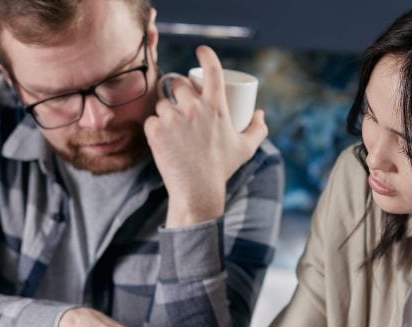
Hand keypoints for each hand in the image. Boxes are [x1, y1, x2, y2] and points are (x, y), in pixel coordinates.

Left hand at [145, 45, 267, 226]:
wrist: (197, 191)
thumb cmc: (222, 169)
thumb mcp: (245, 149)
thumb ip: (258, 129)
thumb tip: (259, 113)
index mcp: (216, 107)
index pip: (212, 70)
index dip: (206, 55)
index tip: (201, 51)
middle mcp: (194, 108)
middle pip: (179, 84)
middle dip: (178, 90)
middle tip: (180, 104)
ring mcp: (173, 118)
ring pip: (163, 102)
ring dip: (165, 110)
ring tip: (172, 126)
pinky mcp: (155, 130)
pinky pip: (151, 120)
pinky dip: (155, 127)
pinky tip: (161, 138)